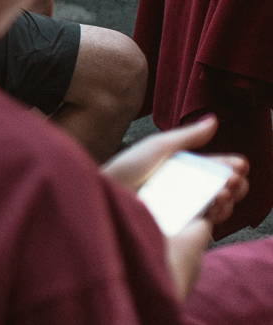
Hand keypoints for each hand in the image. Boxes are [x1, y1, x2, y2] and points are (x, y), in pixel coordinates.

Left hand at [105, 118, 249, 301]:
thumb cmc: (126, 169)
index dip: (229, 166)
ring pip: (217, 204)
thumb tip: (214, 119)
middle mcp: (184, 189)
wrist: (105, 195)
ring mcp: (183, 208)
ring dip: (229, 195)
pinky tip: (219, 203)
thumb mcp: (158, 147)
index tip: (240, 163)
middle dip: (233, 181)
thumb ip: (187, 136)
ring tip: (227, 188)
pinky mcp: (180, 226)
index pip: (213, 169)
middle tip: (235, 177)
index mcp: (180, 168)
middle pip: (220, 187)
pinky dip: (218, 212)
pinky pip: (207, 222)